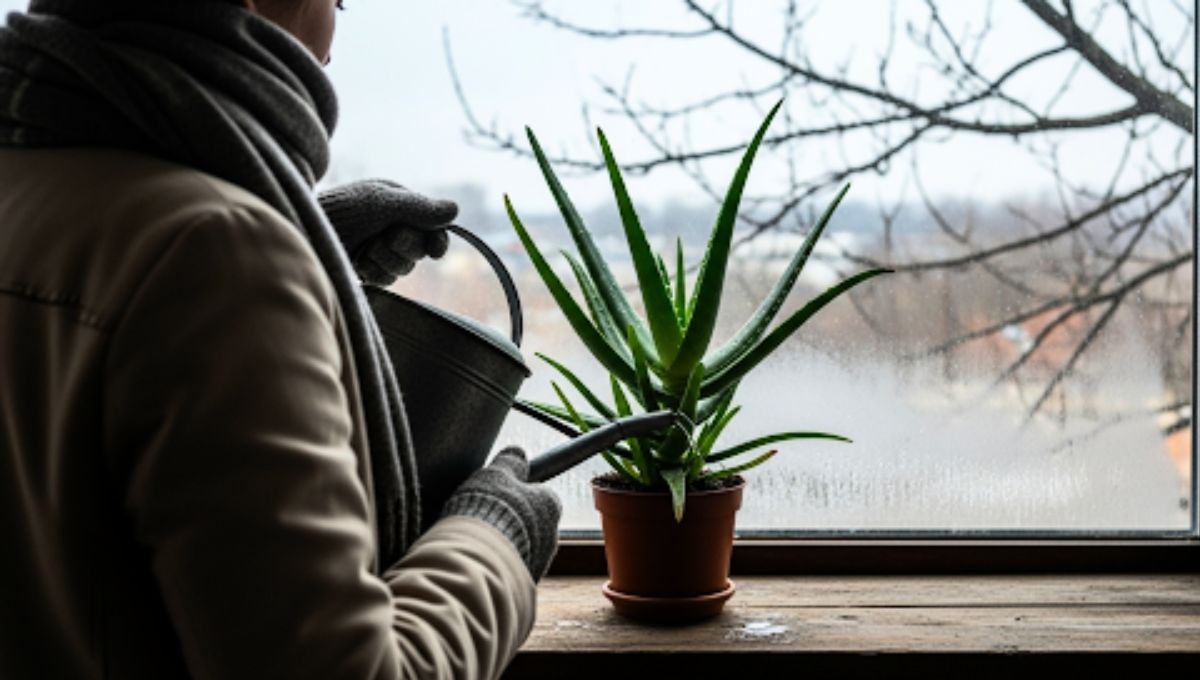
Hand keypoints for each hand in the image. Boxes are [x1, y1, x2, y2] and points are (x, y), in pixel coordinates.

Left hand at [318, 179, 456, 285]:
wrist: (303, 232)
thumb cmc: (340, 211)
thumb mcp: (381, 204)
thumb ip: (419, 208)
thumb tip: (455, 209)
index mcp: (398, 203)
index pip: (431, 225)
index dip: (437, 239)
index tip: (435, 252)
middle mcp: (390, 225)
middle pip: (420, 249)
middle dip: (404, 247)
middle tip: (385, 238)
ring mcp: (378, 247)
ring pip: (404, 267)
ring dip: (386, 260)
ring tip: (365, 250)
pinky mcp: (365, 268)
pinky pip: (386, 279)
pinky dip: (375, 273)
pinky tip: (359, 264)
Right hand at [440, 447, 561, 581]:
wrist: (477, 565)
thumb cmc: (487, 513)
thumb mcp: (495, 475)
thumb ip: (510, 463)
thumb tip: (518, 452)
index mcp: (550, 504)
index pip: (540, 493)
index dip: (516, 492)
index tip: (498, 493)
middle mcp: (551, 535)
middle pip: (531, 523)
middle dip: (510, 521)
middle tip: (482, 519)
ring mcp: (538, 563)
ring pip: (520, 549)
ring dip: (502, 546)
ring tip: (473, 543)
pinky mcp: (522, 587)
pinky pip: (509, 572)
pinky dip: (496, 567)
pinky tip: (475, 563)